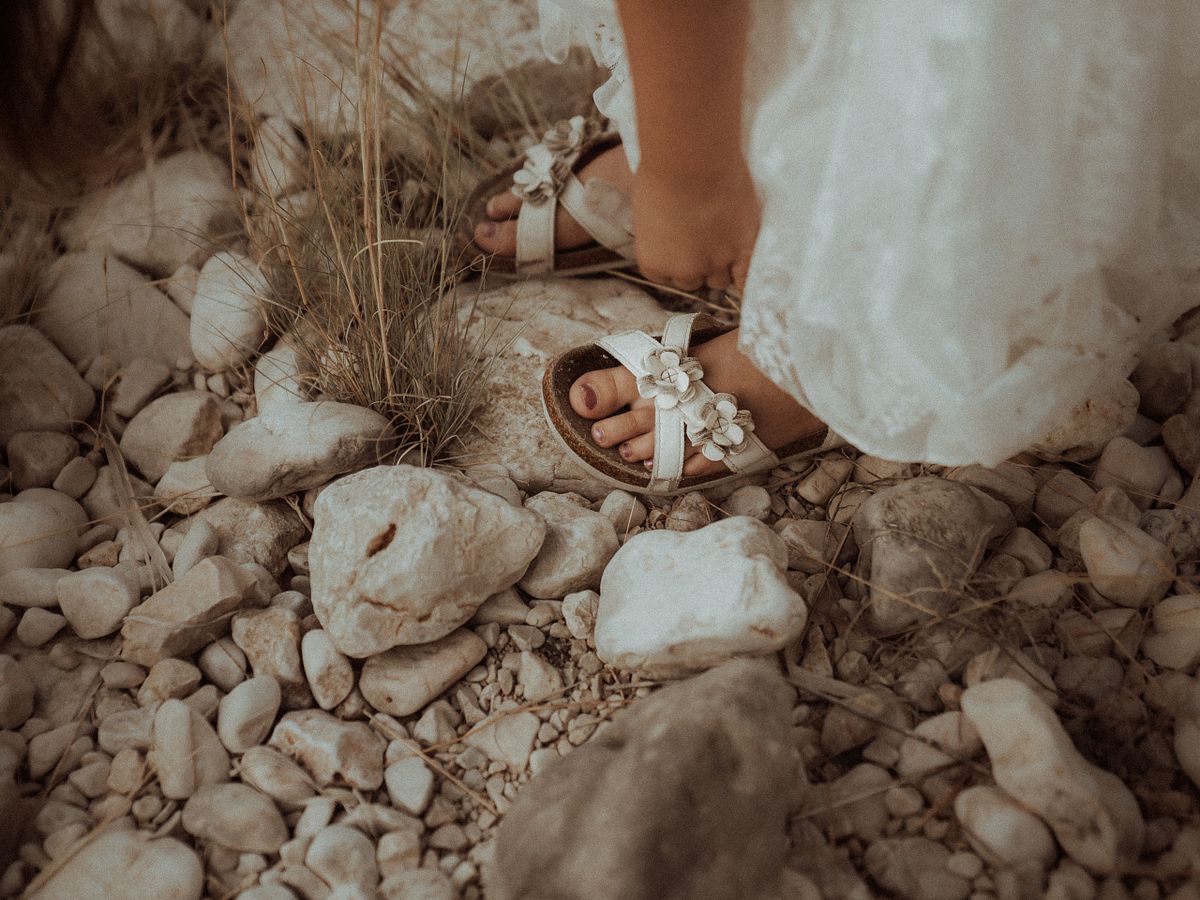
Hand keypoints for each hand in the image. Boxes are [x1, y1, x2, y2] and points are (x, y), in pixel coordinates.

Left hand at [630, 156, 760, 292]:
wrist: (693, 161)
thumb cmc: (661, 174)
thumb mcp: (647, 211)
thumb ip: (659, 234)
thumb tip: (669, 232)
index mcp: (654, 264)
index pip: (665, 277)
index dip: (675, 262)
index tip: (681, 247)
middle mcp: (683, 272)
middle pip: (693, 281)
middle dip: (697, 264)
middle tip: (704, 240)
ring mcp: (715, 263)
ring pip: (720, 280)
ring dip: (721, 266)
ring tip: (725, 242)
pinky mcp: (743, 250)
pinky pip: (745, 277)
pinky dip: (745, 277)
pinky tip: (744, 268)